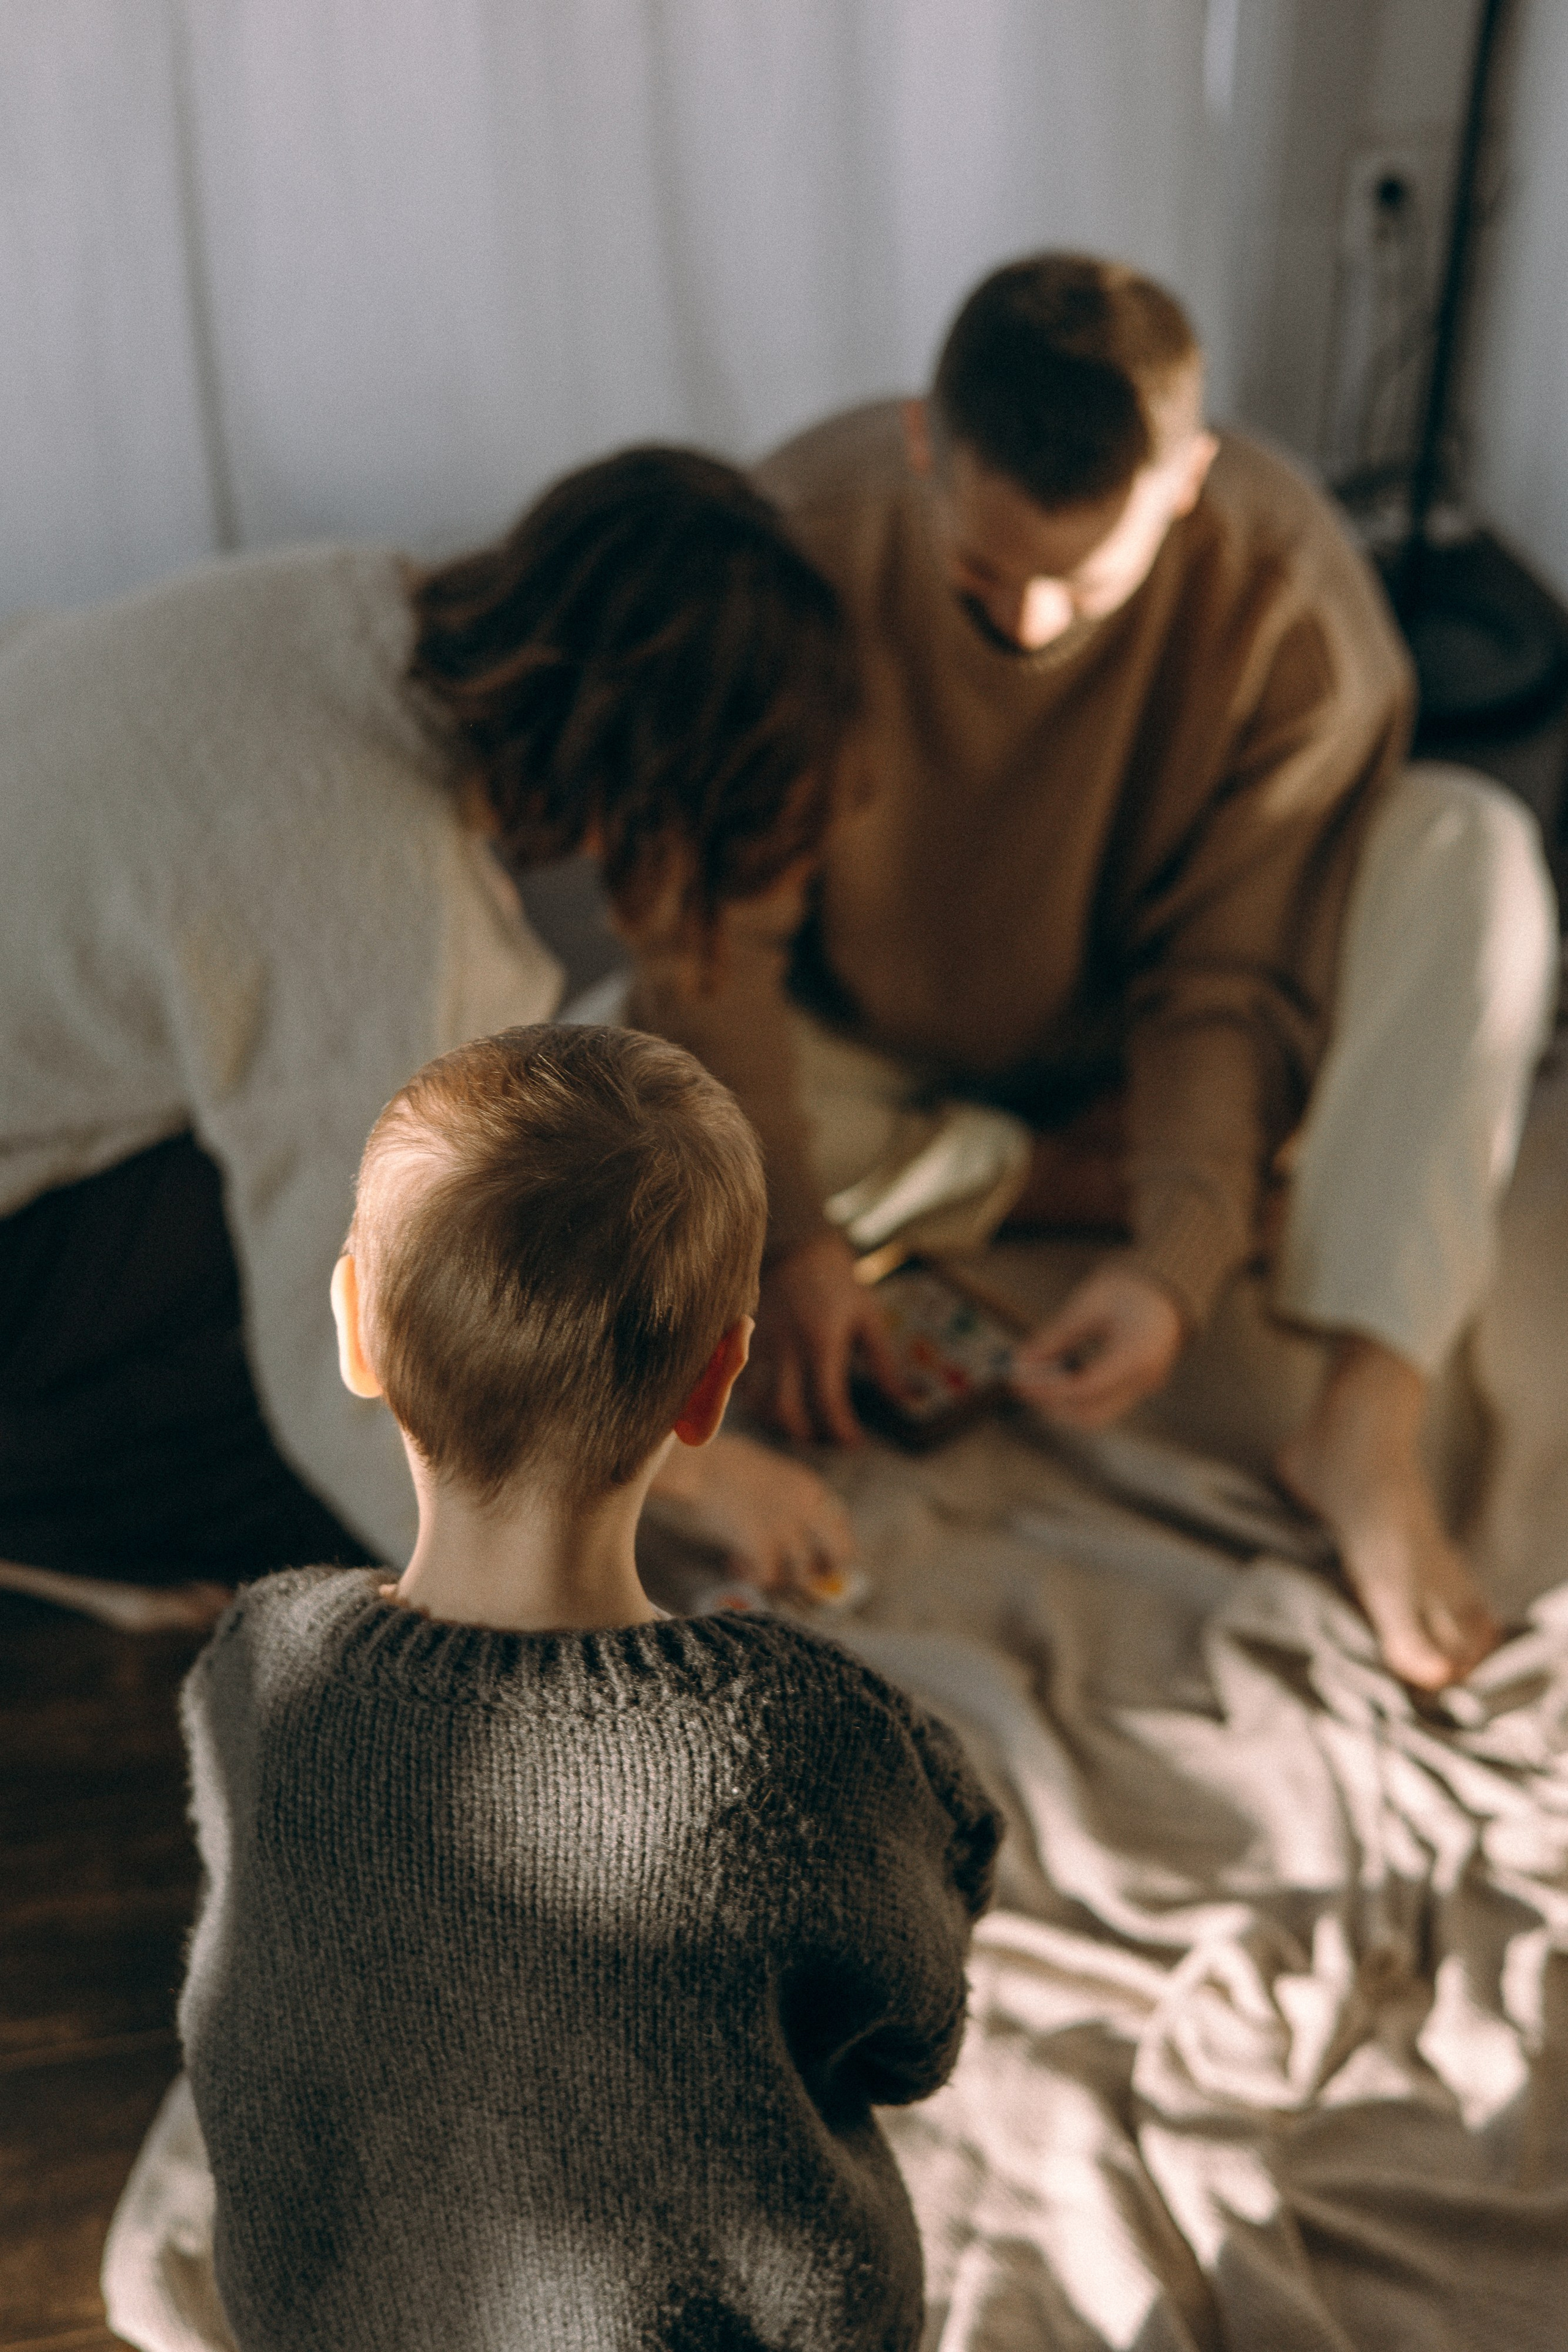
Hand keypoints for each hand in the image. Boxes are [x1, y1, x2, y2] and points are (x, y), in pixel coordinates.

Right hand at [647, 1429, 856, 1593]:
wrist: (701, 1463)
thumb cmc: (729, 1467)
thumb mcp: (777, 1476)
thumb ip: (796, 1504)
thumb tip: (802, 1541)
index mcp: (813, 1490)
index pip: (842, 1529)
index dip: (827, 1549)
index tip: (807, 1554)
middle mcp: (808, 1509)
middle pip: (840, 1556)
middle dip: (821, 1571)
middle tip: (794, 1573)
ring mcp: (787, 1527)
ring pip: (804, 1574)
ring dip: (780, 1577)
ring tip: (752, 1566)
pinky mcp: (763, 1543)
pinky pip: (771, 1579)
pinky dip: (753, 1579)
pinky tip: (734, 1565)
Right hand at [744, 1230, 905, 1445]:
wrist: (797, 1248)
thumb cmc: (838, 1284)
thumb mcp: (868, 1319)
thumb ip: (885, 1363)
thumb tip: (906, 1400)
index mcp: (821, 1343)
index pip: (828, 1402)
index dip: (842, 1431)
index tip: (856, 1442)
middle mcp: (786, 1348)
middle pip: (786, 1411)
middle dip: (806, 1435)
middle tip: (825, 1439)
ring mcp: (760, 1346)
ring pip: (759, 1402)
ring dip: (780, 1424)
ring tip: (801, 1427)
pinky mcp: (742, 1342)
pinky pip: (740, 1385)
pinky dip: (757, 1404)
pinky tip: (775, 1406)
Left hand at [1010, 1261, 1183, 1429]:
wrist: (1163, 1292)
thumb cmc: (1126, 1291)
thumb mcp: (1087, 1305)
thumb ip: (1055, 1335)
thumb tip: (1020, 1360)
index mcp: (1136, 1353)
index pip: (1085, 1388)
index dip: (1047, 1389)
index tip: (1018, 1380)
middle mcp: (1145, 1379)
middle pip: (1090, 1414)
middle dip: (1050, 1404)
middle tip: (1020, 1386)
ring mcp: (1144, 1388)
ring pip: (1096, 1416)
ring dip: (1060, 1404)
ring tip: (1034, 1380)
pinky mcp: (1137, 1389)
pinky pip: (1103, 1404)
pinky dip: (1075, 1397)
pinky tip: (1055, 1375)